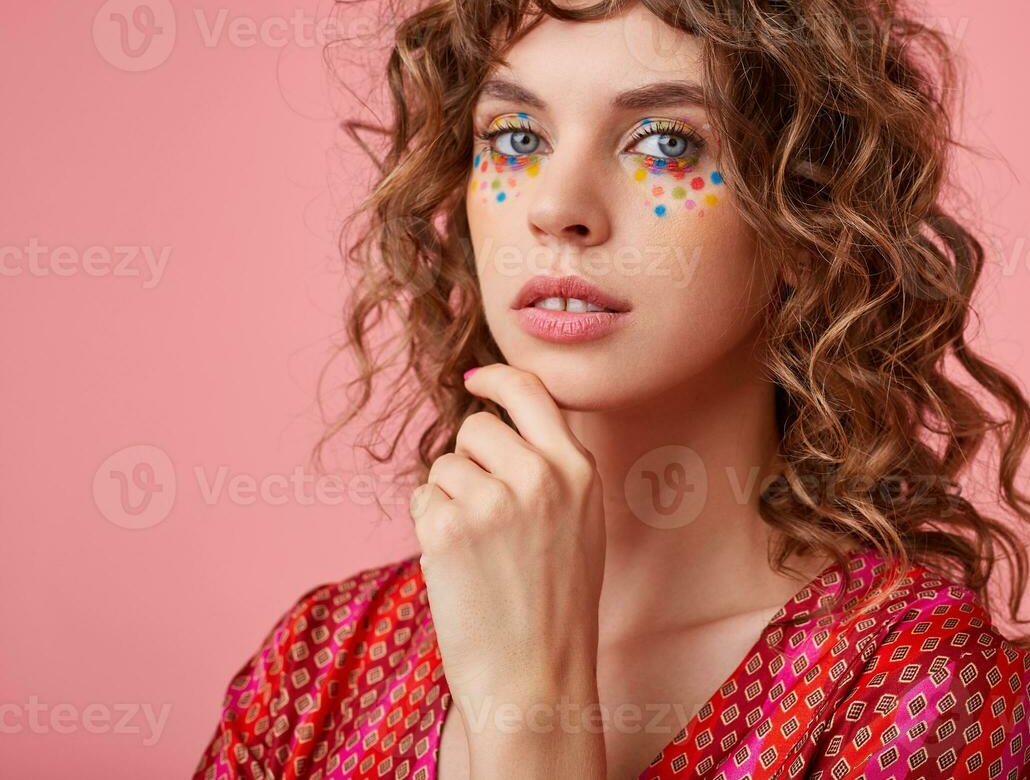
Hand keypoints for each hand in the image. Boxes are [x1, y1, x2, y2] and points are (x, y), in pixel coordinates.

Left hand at [410, 363, 606, 777]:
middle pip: (477, 428)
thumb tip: (500, 424)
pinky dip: (430, 526)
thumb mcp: (582, 522)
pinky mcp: (449, 527)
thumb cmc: (556, 605)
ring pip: (445, 466)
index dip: (497, 379)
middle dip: (469, 461)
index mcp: (578, 469)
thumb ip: (552, 469)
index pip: (532, 392)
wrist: (535, 674)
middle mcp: (540, 475)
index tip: (476, 381)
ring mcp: (493, 499)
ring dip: (448, 498)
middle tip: (485, 514)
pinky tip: (457, 564)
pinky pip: (422, 499)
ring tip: (478, 550)